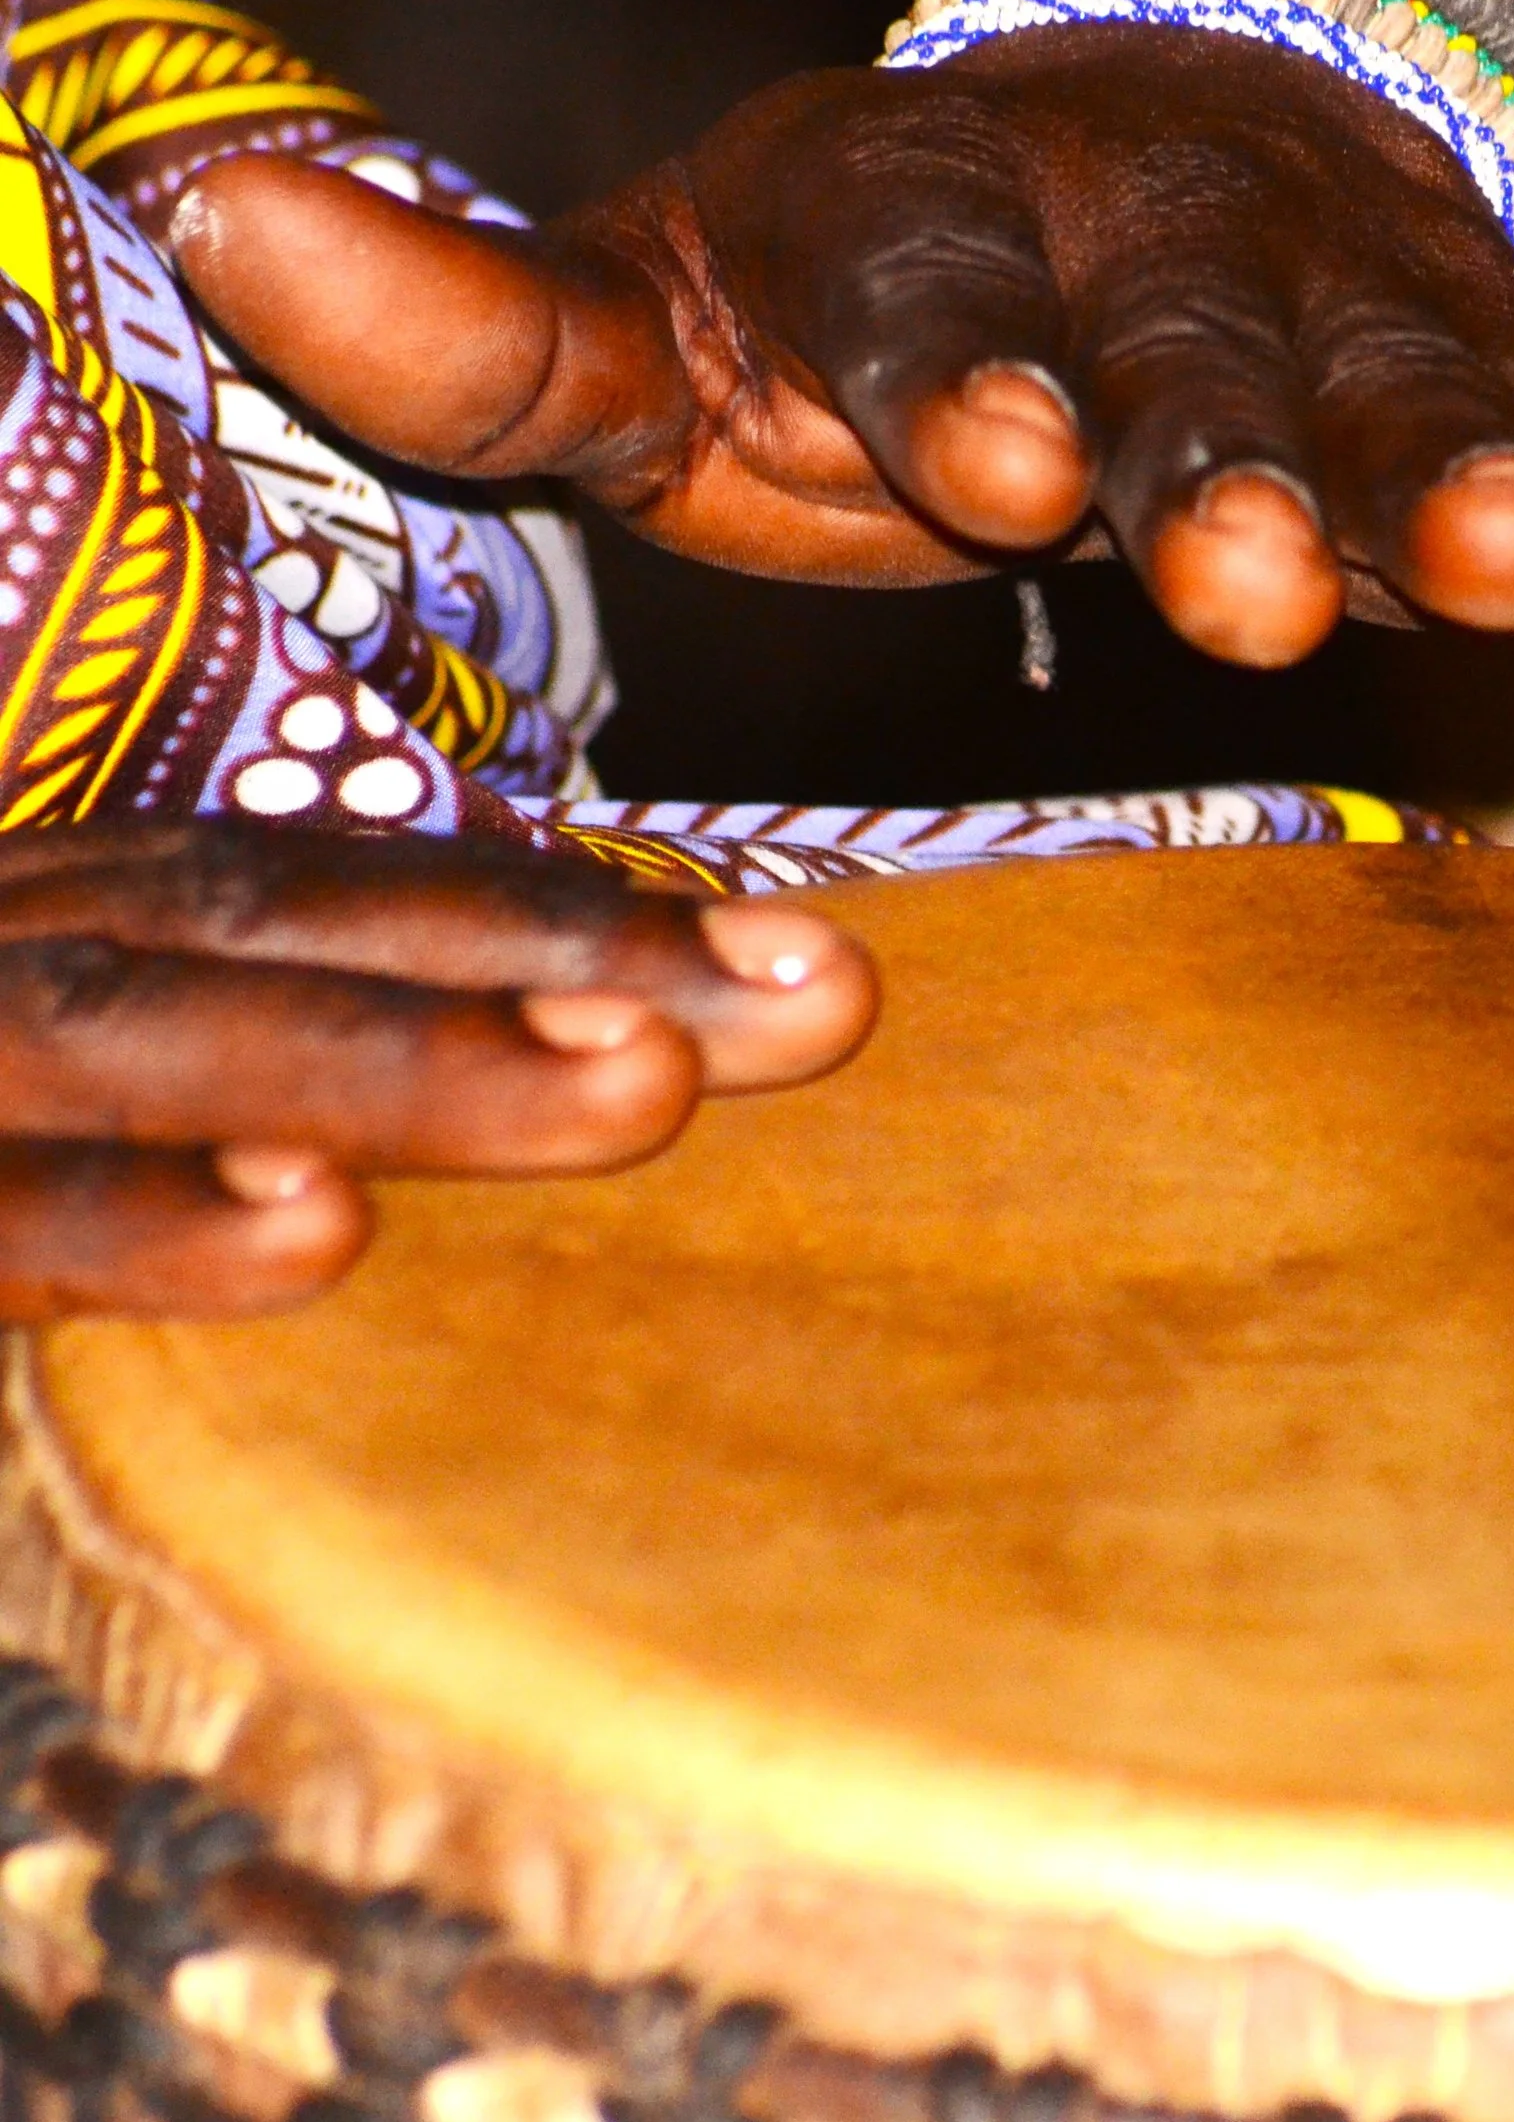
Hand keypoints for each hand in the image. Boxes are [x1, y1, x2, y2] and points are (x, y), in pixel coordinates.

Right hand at [0, 825, 874, 1320]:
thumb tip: (564, 1073)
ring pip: (157, 1037)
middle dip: (571, 958)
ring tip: (646, 1079)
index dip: (581, 914)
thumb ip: (244, 1052)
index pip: (358, 898)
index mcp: (78, 918)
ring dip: (414, 1056)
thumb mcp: (66, 1073)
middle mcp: (9, 949)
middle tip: (824, 995)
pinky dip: (139, 1217)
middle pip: (303, 930)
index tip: (816, 957)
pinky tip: (313, 1223)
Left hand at [170, 26, 1513, 670]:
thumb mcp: (680, 308)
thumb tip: (225, 236)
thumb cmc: (884, 293)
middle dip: (1242, 462)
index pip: (947, 308)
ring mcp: (1357, 316)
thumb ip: (489, 322)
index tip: (995, 458)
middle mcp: (1167, 270)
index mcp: (944, 249)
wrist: (1122, 145)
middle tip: (1273, 559)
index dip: (972, 377)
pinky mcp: (1507, 362)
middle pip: (1211, 365)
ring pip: (1437, 386)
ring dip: (1490, 465)